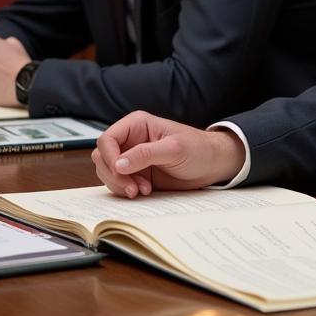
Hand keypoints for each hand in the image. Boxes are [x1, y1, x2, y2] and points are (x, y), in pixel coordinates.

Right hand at [92, 111, 246, 197]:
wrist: (212, 165)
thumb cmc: (199, 149)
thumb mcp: (174, 149)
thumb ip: (146, 154)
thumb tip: (118, 163)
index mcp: (137, 124)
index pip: (107, 140)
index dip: (109, 158)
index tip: (121, 172)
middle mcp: (131, 140)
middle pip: (102, 158)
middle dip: (115, 176)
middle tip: (134, 188)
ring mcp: (132, 157)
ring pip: (107, 172)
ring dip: (121, 185)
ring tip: (143, 189)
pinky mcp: (136, 173)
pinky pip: (117, 183)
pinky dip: (126, 190)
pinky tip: (144, 191)